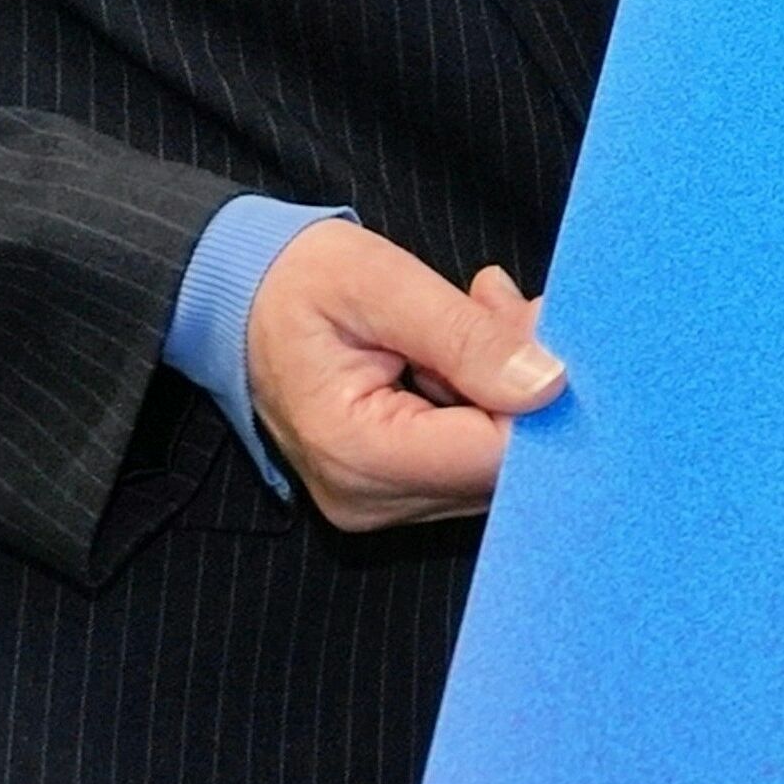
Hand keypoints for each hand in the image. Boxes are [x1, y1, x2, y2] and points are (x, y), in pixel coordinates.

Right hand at [244, 220, 568, 531]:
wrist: (232, 298)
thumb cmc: (293, 282)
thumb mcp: (381, 283)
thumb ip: (467, 335)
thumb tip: (550, 383)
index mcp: (356, 453)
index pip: (493, 453)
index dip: (539, 394)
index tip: (540, 320)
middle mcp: (370, 497)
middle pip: (500, 464)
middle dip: (527, 385)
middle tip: (508, 305)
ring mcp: (382, 502)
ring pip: (493, 461)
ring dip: (508, 387)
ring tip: (478, 313)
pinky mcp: (394, 490)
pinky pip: (470, 456)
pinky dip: (486, 400)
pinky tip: (467, 345)